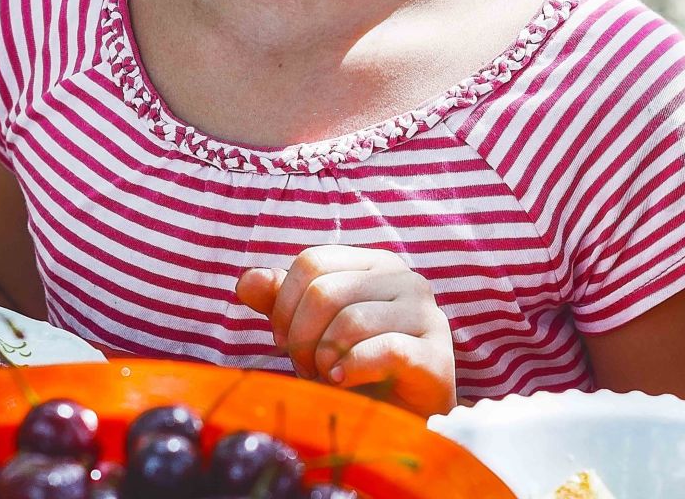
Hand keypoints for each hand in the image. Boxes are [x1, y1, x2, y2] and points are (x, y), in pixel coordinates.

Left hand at [236, 246, 456, 417]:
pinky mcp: (438, 355)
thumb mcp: (309, 330)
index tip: (281, 341)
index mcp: (373, 263)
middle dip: (300, 336)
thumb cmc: (353, 369)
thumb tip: (246, 281)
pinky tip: (341, 382)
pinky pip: (386, 349)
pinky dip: (353, 369)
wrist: (402, 423)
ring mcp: (426, 314)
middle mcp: (404, 278)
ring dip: (324, 358)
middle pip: (325, 290)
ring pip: (351, 320)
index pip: (312, 261)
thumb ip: (278, 301)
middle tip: (304, 366)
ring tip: (324, 377)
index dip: (284, 304)